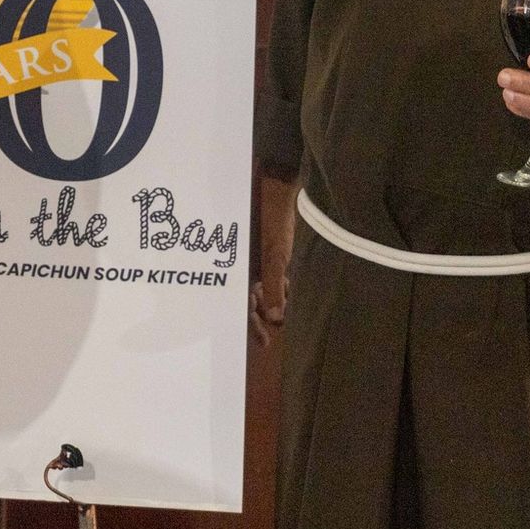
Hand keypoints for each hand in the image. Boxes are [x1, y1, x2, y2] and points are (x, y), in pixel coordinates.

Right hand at [248, 177, 293, 346]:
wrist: (277, 185)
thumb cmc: (272, 220)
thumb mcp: (275, 255)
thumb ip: (274, 287)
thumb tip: (275, 319)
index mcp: (240, 268)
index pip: (244, 303)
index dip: (253, 324)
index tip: (265, 343)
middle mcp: (244, 265)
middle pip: (251, 298)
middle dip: (261, 317)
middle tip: (270, 338)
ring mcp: (256, 256)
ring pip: (262, 287)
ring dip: (272, 302)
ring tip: (283, 317)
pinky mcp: (267, 247)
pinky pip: (270, 273)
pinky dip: (279, 285)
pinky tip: (289, 292)